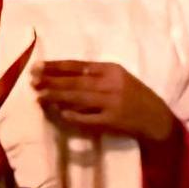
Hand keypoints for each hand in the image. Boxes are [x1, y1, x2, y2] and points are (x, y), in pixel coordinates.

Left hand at [33, 60, 178, 144]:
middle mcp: (111, 84)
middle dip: (51, 81)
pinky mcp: (111, 121)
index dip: (57, 66)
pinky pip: (86, 118)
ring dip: (57, 97)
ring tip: (39, 96)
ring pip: (78, 99)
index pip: (79, 66)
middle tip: (32, 80)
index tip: (38, 66)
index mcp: (112, 69)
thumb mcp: (119, 78)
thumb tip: (63, 76)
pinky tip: (59, 113)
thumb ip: (96, 75)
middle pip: (75, 82)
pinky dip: (72, 116)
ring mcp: (111, 103)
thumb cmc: (135, 95)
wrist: (156, 118)